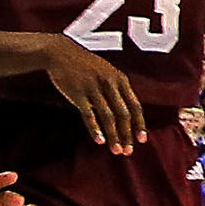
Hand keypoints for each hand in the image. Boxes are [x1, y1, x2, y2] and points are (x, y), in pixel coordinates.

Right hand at [46, 35, 146, 152]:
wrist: (62, 53)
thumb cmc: (86, 65)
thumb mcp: (107, 72)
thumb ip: (118, 89)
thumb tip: (128, 112)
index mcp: (120, 79)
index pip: (135, 105)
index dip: (139, 124)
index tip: (142, 140)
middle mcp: (110, 84)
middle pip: (123, 114)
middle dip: (127, 135)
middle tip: (128, 152)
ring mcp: (94, 89)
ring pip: (108, 117)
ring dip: (113, 136)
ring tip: (116, 151)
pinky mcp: (79, 94)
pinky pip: (89, 115)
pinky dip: (95, 129)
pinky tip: (99, 141)